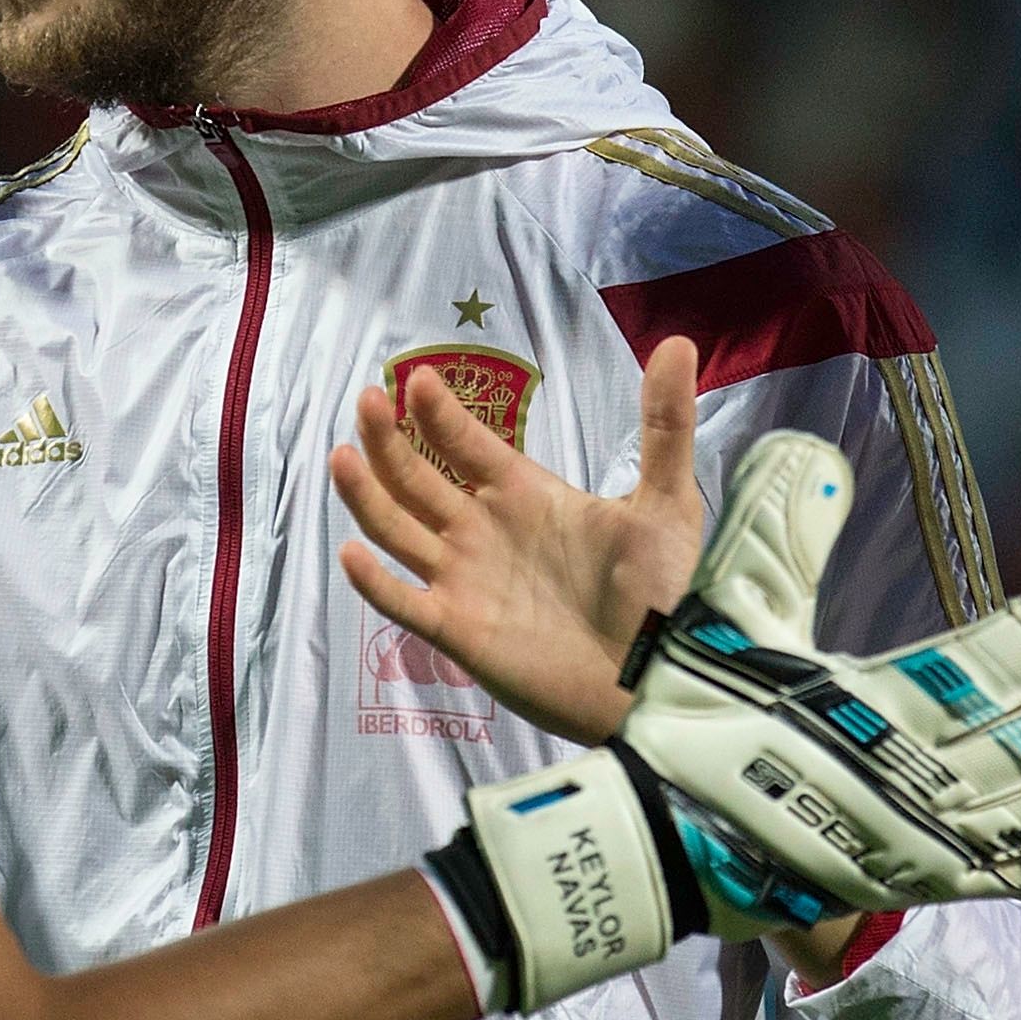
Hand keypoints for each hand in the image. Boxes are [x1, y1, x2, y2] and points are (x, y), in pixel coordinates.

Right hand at [331, 336, 702, 742]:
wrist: (661, 677)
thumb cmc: (662, 591)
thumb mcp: (668, 502)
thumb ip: (665, 426)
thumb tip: (678, 342)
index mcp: (522, 495)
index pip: (465, 444)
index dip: (439, 413)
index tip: (420, 377)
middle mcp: (481, 531)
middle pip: (416, 478)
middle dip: (388, 439)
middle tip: (369, 399)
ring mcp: (464, 580)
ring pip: (397, 529)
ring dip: (367, 494)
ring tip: (343, 455)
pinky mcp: (458, 630)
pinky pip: (403, 603)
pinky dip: (375, 582)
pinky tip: (352, 553)